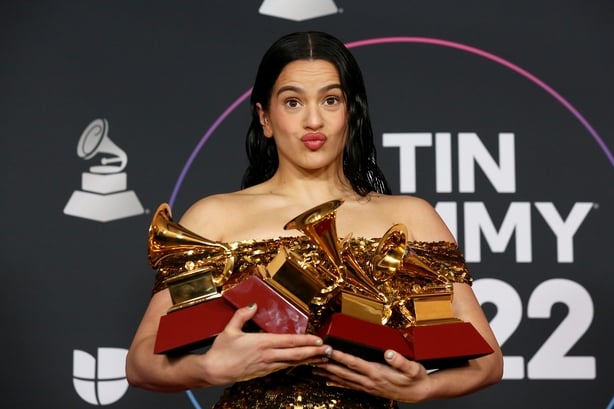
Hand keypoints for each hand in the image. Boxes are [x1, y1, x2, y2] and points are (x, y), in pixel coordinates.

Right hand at [201, 303, 331, 384]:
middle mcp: (267, 356)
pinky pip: (285, 367)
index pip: (289, 342)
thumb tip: (254, 305)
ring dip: (309, 359)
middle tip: (329, 350)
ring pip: (293, 363)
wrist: (214, 371)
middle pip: (296, 355)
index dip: (306, 341)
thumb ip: (243, 315)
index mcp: (261, 343)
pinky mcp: (264, 372)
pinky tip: (304, 362)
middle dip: (314, 352)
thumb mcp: (230, 329)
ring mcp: (267, 366)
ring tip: (322, 356)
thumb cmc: (221, 351)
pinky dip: (297, 364)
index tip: (319, 339)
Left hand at [312, 349, 431, 402]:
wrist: (419, 393)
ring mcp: (368, 386)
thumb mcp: (413, 368)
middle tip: (314, 358)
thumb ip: (400, 361)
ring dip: (329, 374)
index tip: (329, 350)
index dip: (340, 356)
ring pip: (344, 380)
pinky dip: (337, 383)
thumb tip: (389, 353)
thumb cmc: (416, 378)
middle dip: (328, 365)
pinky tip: (328, 381)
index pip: (355, 363)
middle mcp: (370, 381)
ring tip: (315, 368)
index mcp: (378, 373)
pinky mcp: (369, 389)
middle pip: (344, 372)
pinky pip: (349, 386)